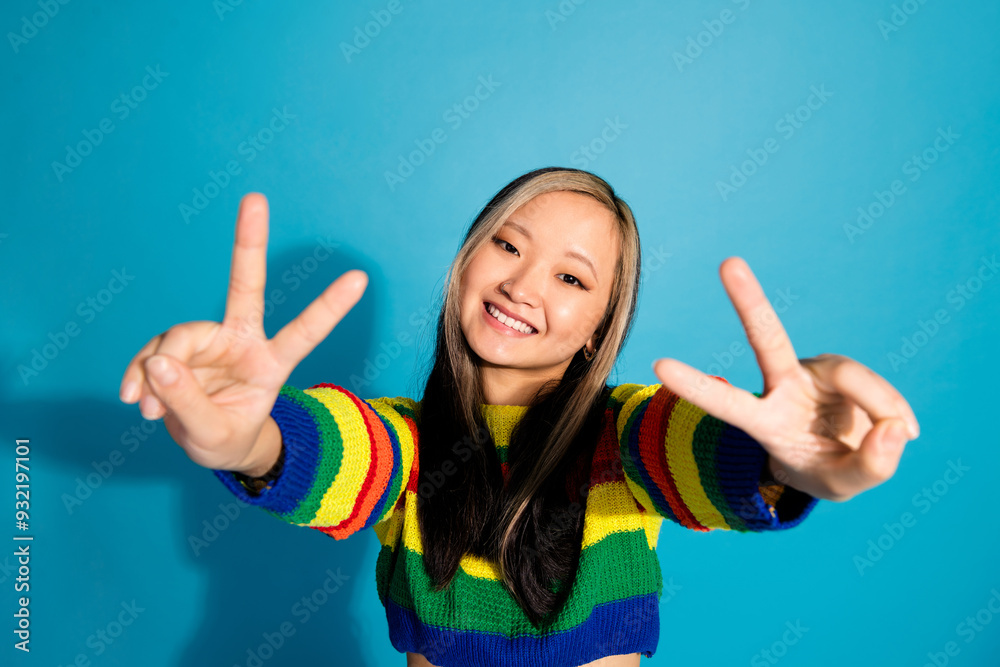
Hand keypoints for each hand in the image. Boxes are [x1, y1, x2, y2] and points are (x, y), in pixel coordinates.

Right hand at [118, 193, 367, 472]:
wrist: (208, 444)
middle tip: (256, 198)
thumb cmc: (226, 437)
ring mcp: (209, 341)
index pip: (304, 332)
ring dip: (156, 374)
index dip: (329, 307)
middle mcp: (242, 341)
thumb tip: (157, 363)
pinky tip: (132, 400)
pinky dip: (138, 377)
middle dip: (250, 241)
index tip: (361, 278)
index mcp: (271, 363)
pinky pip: (151, 355)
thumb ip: (186, 402)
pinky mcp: (177, 349)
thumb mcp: (212, 435)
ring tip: (147, 411)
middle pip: (245, 286)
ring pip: (176, 339)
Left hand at [651, 257, 918, 501]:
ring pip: (852, 377)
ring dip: (881, 405)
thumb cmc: (825, 470)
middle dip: (749, 300)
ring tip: (903, 435)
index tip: (658, 366)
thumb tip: (896, 430)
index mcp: (764, 421)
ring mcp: (813, 372)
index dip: (695, 385)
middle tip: (728, 263)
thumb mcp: (843, 486)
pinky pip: (876, 387)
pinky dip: (894, 411)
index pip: (725, 402)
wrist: (843, 458)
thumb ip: (870, 467)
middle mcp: (782, 385)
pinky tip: (905, 431)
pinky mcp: (841, 369)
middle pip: (766, 338)